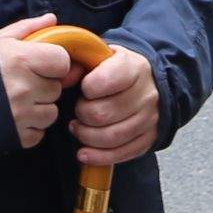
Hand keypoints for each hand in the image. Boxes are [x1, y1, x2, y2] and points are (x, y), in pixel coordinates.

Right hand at [0, 15, 75, 149]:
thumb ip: (28, 29)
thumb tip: (52, 19)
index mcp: (22, 59)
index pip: (62, 62)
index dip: (55, 63)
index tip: (43, 65)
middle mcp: (24, 88)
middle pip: (56, 88)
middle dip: (44, 85)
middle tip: (23, 82)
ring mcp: (20, 115)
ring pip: (51, 113)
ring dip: (39, 108)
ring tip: (18, 101)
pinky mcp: (15, 136)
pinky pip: (38, 133)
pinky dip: (30, 127)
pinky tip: (14, 117)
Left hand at [69, 44, 159, 167]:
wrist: (147, 82)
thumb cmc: (116, 69)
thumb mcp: (101, 56)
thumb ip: (80, 62)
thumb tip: (63, 78)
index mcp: (134, 67)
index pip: (104, 81)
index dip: (86, 88)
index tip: (83, 89)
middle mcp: (146, 94)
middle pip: (102, 115)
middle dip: (81, 115)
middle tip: (77, 112)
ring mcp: (150, 119)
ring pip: (110, 138)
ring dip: (86, 136)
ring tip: (78, 129)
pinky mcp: (148, 139)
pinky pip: (120, 154)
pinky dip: (98, 157)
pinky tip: (84, 152)